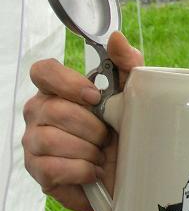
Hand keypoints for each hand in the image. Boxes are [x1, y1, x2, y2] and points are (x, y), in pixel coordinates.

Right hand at [22, 31, 142, 210]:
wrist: (128, 171)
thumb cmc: (124, 128)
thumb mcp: (133, 93)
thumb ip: (127, 64)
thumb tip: (116, 38)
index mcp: (57, 90)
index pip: (42, 71)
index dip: (67, 82)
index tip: (95, 96)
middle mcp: (38, 113)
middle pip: (53, 110)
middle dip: (90, 126)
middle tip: (107, 135)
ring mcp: (33, 143)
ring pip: (50, 140)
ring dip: (87, 149)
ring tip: (101, 154)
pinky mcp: (38, 172)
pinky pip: (53, 168)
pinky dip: (82, 171)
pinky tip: (94, 170)